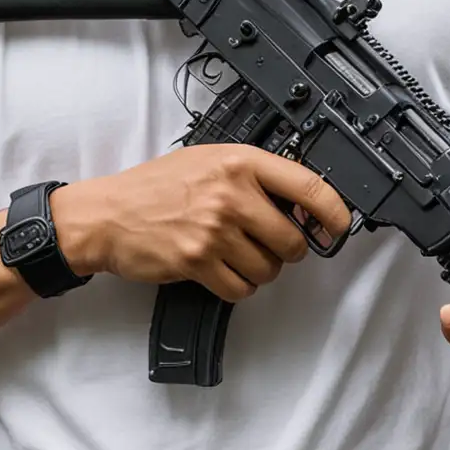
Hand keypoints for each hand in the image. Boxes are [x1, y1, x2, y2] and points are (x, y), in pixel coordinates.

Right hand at [51, 145, 351, 302]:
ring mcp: (215, 230)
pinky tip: (220, 269)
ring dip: (260, 270)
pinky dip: (237, 286)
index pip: (308, 187)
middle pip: (293, 240)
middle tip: (270, 245)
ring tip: (236, 254)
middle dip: (288, 251)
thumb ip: (253, 176)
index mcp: (239, 162)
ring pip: (269, 269)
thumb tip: (300, 204)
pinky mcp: (198, 262)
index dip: (335, 212)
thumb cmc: (157, 186)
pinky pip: (242, 289)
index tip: (340, 227)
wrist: (109, 214)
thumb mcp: (209, 160)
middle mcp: (231, 194)